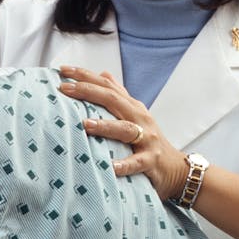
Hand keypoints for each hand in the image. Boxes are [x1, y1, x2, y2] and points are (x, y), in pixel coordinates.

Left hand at [58, 65, 185, 199]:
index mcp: (132, 106)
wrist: (175, 168)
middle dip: (88, 92)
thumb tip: (103, 73)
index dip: (85, 76)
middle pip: (113, 100)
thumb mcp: (134, 114)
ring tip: (86, 124)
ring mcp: (147, 139)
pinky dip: (124, 164)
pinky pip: (137, 162)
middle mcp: (139, 118)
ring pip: (126, 129)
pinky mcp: (151, 160)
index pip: (107, 85)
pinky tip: (111, 167)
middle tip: (64, 88)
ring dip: (106, 126)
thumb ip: (119, 95)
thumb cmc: (148, 140)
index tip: (62, 69)